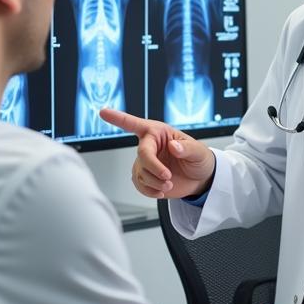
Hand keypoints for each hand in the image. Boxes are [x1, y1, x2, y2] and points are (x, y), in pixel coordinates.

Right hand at [99, 108, 215, 199]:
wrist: (200, 179)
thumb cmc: (199, 159)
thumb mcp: (199, 152)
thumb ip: (188, 148)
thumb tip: (174, 147)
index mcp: (158, 132)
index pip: (135, 124)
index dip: (118, 118)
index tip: (103, 112)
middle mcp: (149, 145)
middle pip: (142, 155)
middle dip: (154, 168)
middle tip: (168, 176)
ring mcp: (145, 162)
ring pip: (141, 173)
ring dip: (154, 182)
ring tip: (169, 184)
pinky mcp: (145, 177)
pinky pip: (139, 185)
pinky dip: (150, 191)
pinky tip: (161, 191)